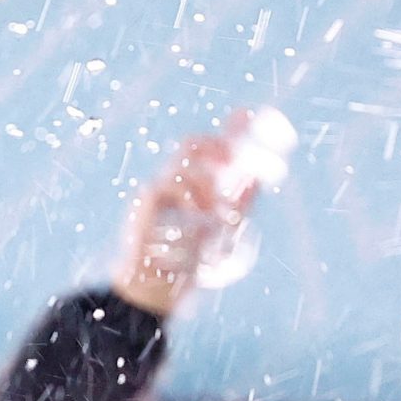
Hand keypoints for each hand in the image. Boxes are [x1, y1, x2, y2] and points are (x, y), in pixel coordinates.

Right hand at [117, 132, 246, 317]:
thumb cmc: (190, 260)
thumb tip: (255, 179)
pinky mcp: (145, 203)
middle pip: (192, 144)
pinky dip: (190, 196)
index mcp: (199, 186)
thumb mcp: (226, 229)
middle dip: (216, 144)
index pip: (213, 150)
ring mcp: (159, 191)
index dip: (231, 130)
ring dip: (207, 181)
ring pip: (183, 164)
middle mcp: (178, 183)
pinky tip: (198, 214)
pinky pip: (168, 184)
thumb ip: (239, 204)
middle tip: (233, 158)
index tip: (246, 114)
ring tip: (214, 210)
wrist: (160, 286)